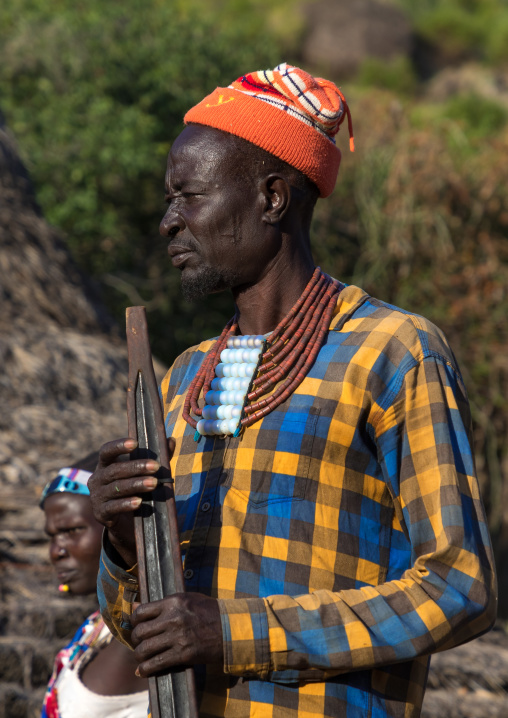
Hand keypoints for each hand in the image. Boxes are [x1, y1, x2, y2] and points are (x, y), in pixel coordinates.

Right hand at [87, 437, 160, 565]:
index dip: (118, 446)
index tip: (135, 443)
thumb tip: (171, 441)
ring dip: (136, 484)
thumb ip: (155, 458)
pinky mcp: (100, 514)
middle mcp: (97, 479)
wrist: (125, 523)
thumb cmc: (134, 491)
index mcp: (105, 465)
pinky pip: (113, 507)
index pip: (106, 451)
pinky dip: (126, 504)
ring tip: (154, 483)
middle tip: (156, 466)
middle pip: (114, 470)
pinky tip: (139, 502)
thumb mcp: (143, 475)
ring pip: (116, 488)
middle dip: (136, 467)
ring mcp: (97, 497)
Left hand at [131, 593, 222, 675]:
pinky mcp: (183, 654)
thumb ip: (161, 603)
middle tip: (139, 642)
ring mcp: (178, 637)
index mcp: (173, 602)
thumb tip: (135, 606)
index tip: (136, 626)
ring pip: (145, 649)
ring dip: (140, 655)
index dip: (134, 621)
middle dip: (135, 639)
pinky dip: (146, 669)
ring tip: (142, 656)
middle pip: (140, 632)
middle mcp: (173, 618)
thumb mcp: (186, 599)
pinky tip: (143, 670)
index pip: (141, 612)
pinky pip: (156, 663)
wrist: (229, 628)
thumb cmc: (207, 611)